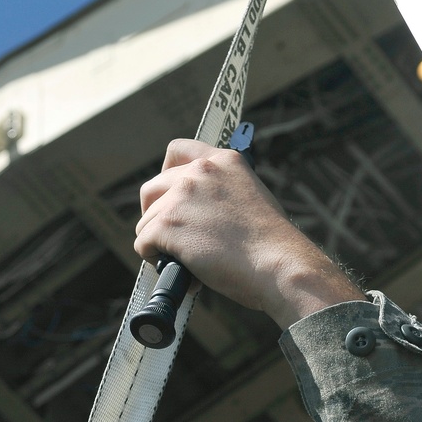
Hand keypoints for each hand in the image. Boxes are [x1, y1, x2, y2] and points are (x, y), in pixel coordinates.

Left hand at [134, 139, 362, 327]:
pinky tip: (177, 270)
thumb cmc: (271, 246)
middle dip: (155, 215)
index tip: (167, 196)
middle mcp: (199, 171)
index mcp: (222, 161)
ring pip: (146, 222)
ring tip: (184, 262)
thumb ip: (222, 195)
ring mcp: (181, 197)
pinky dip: (153, 259)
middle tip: (169, 238)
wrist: (278, 264)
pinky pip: (143, 243)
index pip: (177, 151)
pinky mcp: (169, 224)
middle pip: (152, 189)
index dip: (165, 175)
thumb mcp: (250, 199)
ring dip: (158, 243)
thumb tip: (199, 216)